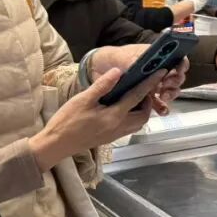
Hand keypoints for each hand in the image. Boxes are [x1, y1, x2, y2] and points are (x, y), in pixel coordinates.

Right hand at [29, 68, 163, 171]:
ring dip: (141, 111)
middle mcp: (119, 127)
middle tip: (142, 88)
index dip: (150, 83)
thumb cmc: (66, 121)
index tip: (161, 72)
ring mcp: (115, 135)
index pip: (138, 96)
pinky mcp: (109, 138)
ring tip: (134, 98)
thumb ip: (102, 86)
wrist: (55, 145)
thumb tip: (118, 71)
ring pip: (138, 123)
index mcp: (114, 116)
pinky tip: (122, 109)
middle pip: (143, 114)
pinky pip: (129, 128)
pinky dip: (133, 118)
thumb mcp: (83, 100)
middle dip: (148, 101)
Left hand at [90, 43, 187, 115]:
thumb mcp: (123, 56)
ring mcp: (154, 84)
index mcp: (158, 57)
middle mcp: (159, 71)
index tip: (177, 70)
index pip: (177, 59)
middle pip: (176, 76)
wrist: (101, 69)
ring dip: (170, 94)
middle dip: (175, 81)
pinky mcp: (147, 97)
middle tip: (167, 84)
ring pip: (170, 90)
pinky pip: (158, 103)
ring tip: (164, 96)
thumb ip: (132, 61)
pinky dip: (162, 107)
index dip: (180, 65)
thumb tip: (139, 65)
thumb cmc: (116, 58)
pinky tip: (161, 111)